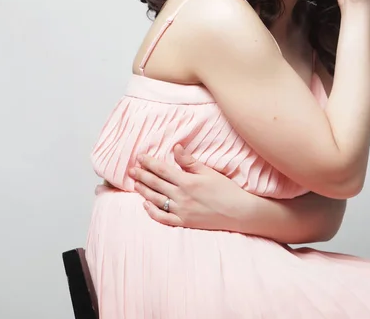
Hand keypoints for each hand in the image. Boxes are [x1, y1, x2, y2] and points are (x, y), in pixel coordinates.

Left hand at [129, 144, 251, 229]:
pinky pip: (163, 218)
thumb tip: (176, 148)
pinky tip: (146, 205)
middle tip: (131, 170)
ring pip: (156, 200)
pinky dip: (152, 211)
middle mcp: (181, 196)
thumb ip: (190, 161)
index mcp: (187, 181)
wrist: (238, 211)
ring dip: (144, 191)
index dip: (150, 163)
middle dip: (142, 175)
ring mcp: (181, 211)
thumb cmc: (226, 190)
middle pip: (156, 184)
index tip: (140, 157)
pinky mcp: (184, 222)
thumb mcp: (209, 172)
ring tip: (136, 184)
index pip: (162, 170)